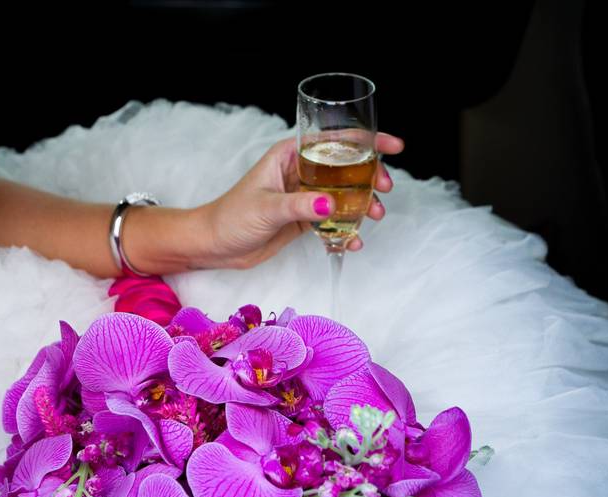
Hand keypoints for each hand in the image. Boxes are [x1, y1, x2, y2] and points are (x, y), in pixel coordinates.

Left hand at [189, 133, 404, 269]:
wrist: (215, 245)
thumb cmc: (231, 217)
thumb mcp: (267, 208)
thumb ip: (300, 205)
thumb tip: (330, 204)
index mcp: (290, 155)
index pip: (334, 140)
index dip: (367, 140)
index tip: (393, 146)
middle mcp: (301, 171)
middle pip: (347, 166)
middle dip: (370, 176)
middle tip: (384, 190)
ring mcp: (305, 196)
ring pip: (344, 194)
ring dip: (363, 205)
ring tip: (373, 217)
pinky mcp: (305, 219)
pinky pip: (333, 220)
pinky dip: (346, 229)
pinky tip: (352, 241)